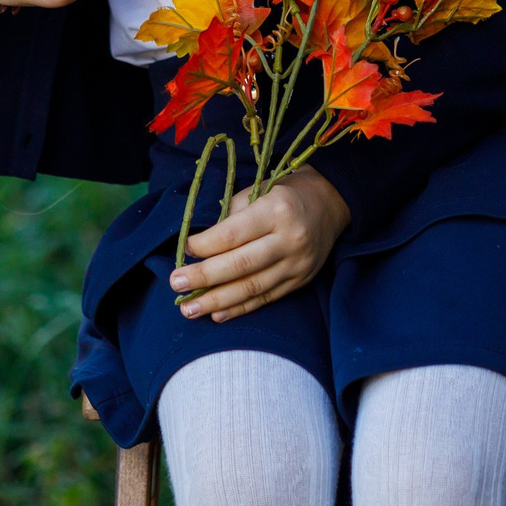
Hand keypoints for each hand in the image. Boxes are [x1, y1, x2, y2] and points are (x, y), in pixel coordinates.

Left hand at [170, 170, 349, 321]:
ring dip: (216, 301)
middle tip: (175, 284)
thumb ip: (232, 216)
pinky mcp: (300, 281)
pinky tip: (217, 314)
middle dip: (203, 277)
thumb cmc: (284, 194)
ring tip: (189, 308)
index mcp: (276, 210)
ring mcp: (297, 264)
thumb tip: (199, 246)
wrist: (329, 204)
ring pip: (251, 288)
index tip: (184, 249)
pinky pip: (265, 299)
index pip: (233, 234)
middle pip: (240, 265)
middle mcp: (289, 239)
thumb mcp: (259, 191)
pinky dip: (239, 308)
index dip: (205, 245)